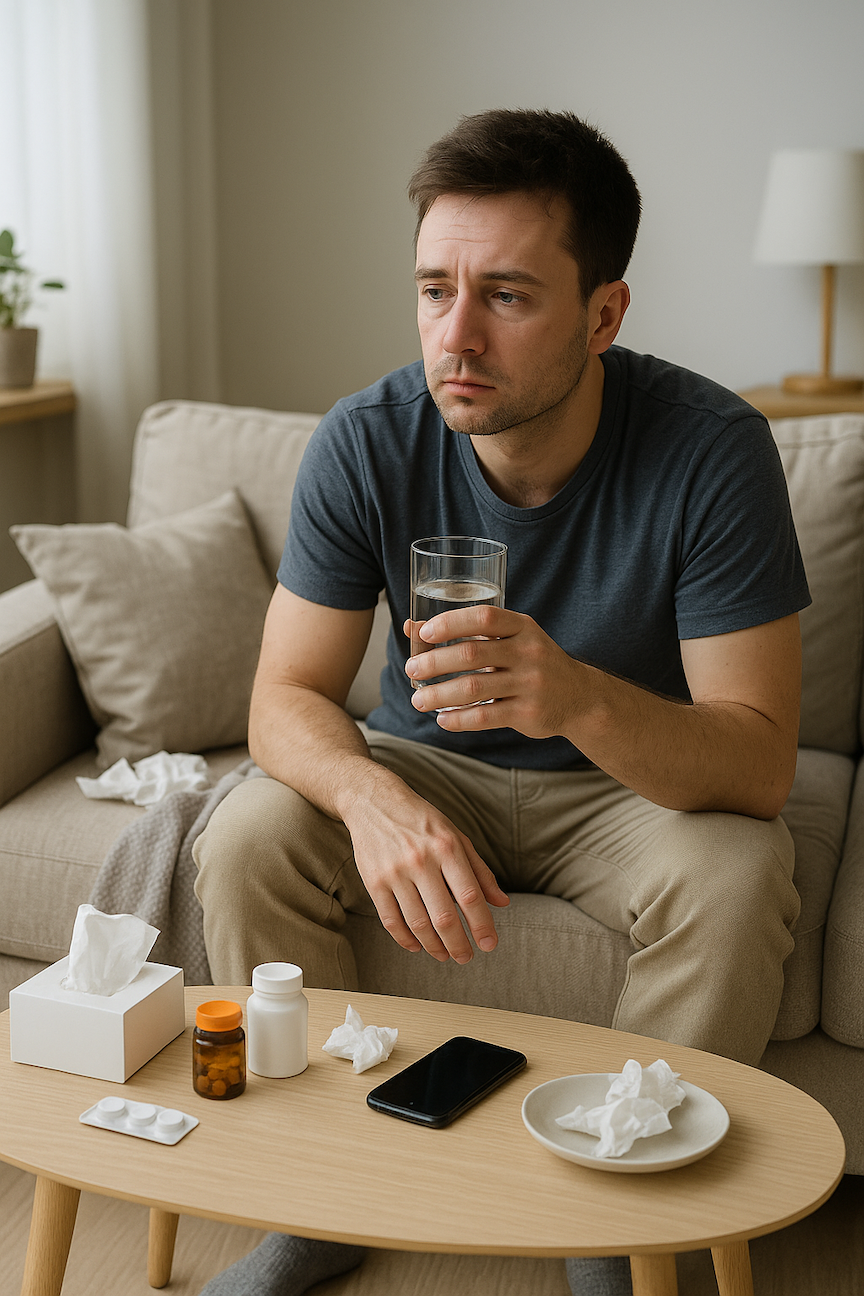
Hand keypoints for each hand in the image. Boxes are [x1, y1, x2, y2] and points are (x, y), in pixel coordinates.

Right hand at [341, 780, 509, 962]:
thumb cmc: (420, 820)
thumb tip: (501, 902)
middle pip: (444, 917)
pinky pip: (391, 920)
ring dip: (434, 946)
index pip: (470, 896)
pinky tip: (417, 945)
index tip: (489, 944)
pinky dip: (405, 939)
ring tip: (444, 955)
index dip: (482, 925)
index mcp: (447, 847)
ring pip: (418, 923)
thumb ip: (480, 870)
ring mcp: (395, 872)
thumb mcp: (456, 836)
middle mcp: (421, 860)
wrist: (373, 801)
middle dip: (459, 944)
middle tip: (466, 958)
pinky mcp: (374, 881)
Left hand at [404, 607, 583, 738]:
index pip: (484, 617)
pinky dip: (459, 719)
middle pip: (472, 654)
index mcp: (523, 627)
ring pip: (474, 689)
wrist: (579, 697)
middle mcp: (528, 652)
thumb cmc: (533, 663)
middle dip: (435, 663)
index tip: (424, 633)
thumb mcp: (511, 639)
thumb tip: (413, 627)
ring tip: (418, 700)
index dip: (451, 623)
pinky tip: (442, 719)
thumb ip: (468, 632)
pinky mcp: (529, 713)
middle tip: (411, 670)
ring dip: (439, 695)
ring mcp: (530, 684)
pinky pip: (486, 717)